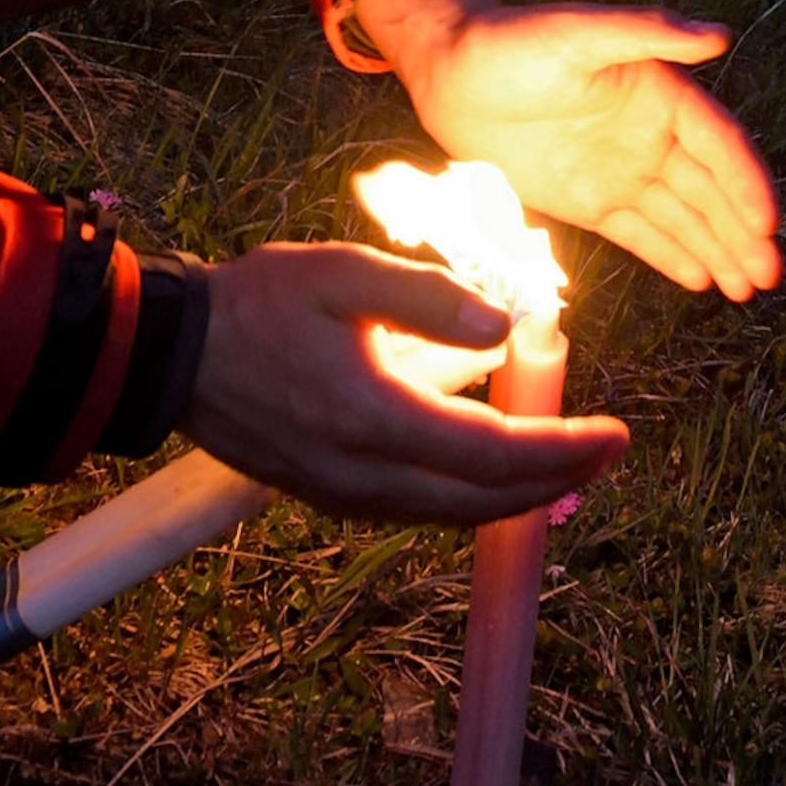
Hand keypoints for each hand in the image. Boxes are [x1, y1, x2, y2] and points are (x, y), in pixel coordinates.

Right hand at [182, 242, 625, 524]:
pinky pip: (419, 509)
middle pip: (483, 500)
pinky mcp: (330, 495)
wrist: (168, 356)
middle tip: (607, 450)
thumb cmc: (256, 303)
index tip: (616, 435)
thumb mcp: (342, 271)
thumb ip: (427, 298)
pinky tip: (492, 466)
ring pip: (453, 514)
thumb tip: (506, 329)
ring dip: (516, 494)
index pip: (493, 452)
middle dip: (554, 480)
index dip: (562, 449)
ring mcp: (344, 494)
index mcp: (373, 416)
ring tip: (563, 458)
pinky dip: (471, 495)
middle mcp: (363, 474)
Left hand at [353, 0, 781, 300]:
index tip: (767, 224)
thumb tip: (718, 35)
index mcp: (659, 92)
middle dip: (741, 232)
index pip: (718, 144)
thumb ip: (647, 33)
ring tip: (746, 289)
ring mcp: (621, 170)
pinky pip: (640, 233)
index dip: (746, 184)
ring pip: (681, 218)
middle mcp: (650, 135)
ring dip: (717, 251)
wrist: (448, 75)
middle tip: (768, 275)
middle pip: (709, 190)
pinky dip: (671, 255)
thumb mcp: (578, 32)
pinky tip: (702, 280)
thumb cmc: (511, 42)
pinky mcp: (589, 200)